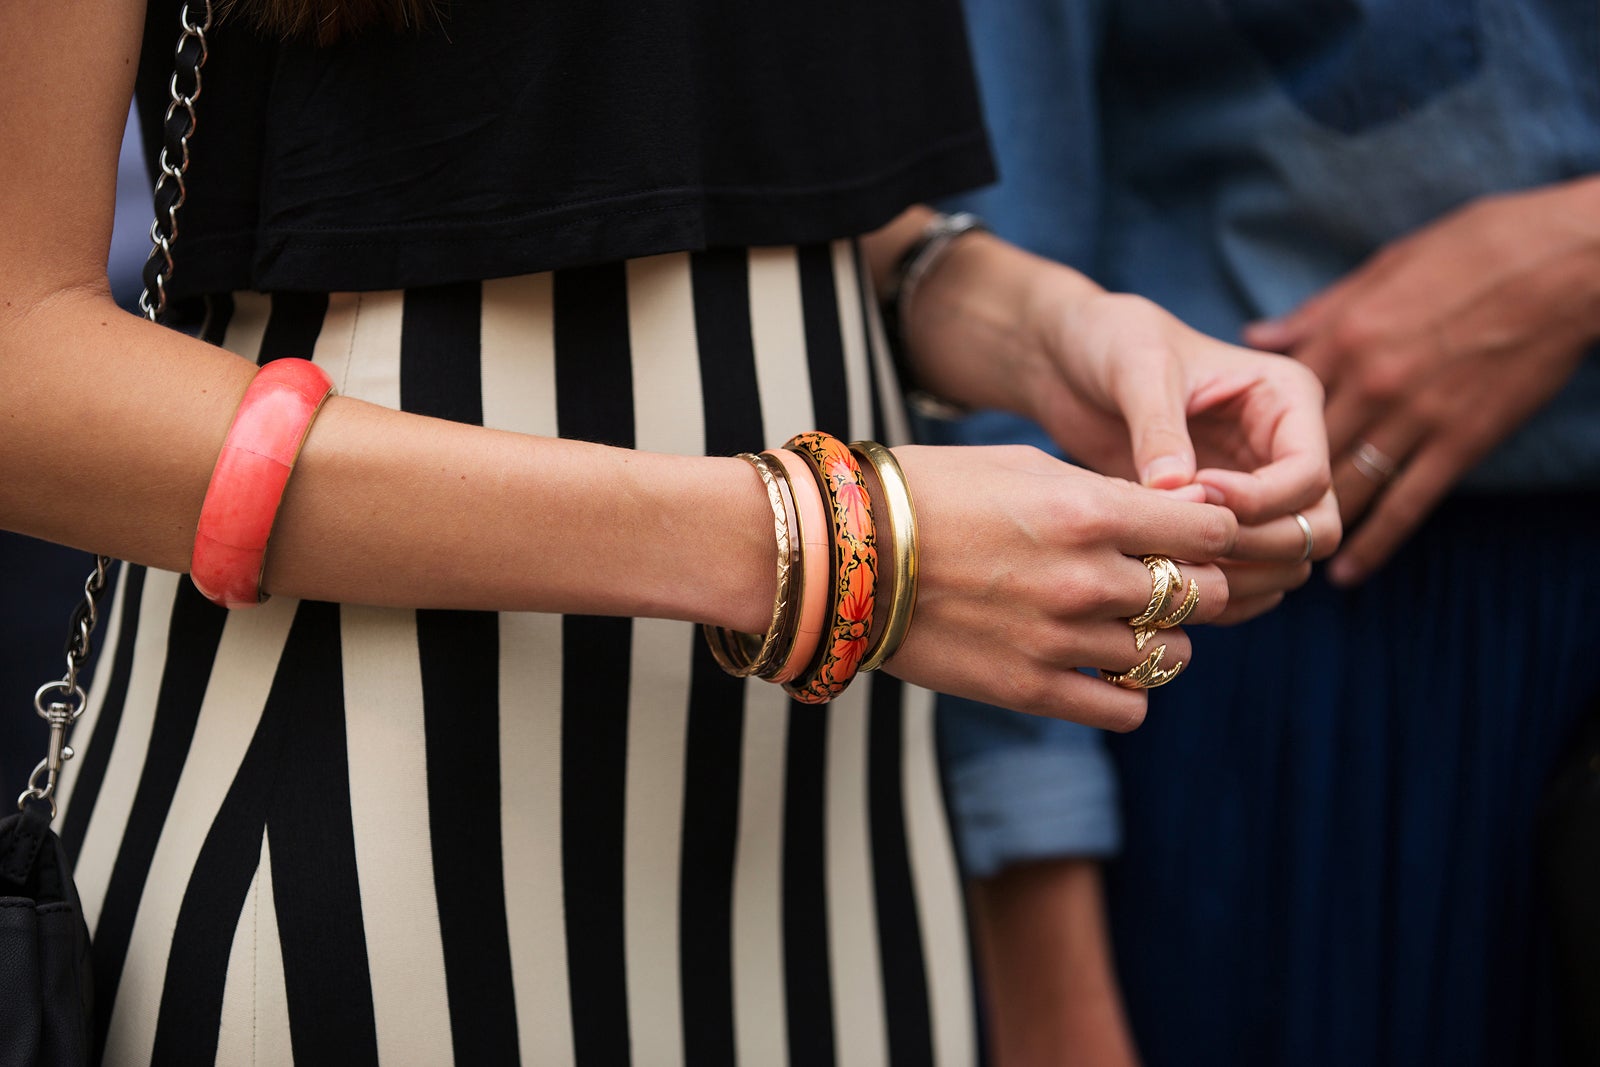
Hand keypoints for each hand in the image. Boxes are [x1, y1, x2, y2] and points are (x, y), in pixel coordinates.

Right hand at [884, 444, 1236, 731]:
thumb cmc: (933, 494)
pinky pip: (1127, 707)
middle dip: (1194, 584)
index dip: (1213, 530)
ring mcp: (1061, 640)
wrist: (845, 554)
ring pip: (1173, 654)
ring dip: (1161, 638)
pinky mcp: (1031, 690)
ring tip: (1123, 622)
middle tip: (1160, 576)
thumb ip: (1108, 495)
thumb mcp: (1026, 468)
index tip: (1190, 532)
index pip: (1214, 530)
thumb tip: (1182, 516)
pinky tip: (1099, 667)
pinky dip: (1126, 690)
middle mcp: (1087, 578)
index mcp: (1089, 510)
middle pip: (1206, 594)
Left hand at [1025, 289, 1339, 617]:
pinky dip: (1216, 586)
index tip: (1195, 491)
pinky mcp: (1222, 518)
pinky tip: (1162, 577)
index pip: (1308, 474)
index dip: (1258, 500)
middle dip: (1256, 545)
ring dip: (1238, 574)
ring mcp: (1257, 487)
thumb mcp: (1136, 368)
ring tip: (1167, 558)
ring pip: (1287, 559)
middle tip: (1184, 543)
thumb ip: (1159, 427)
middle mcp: (1284, 447)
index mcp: (1286, 399)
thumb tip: (1175, 489)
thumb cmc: (1109, 341)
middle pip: (1315, 527)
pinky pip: (1247, 572)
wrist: (1070, 359)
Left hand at [1244, 178, 1599, 584]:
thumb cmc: (1476, 248)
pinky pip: (1408, 502)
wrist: (1566, 260)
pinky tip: (1346, 570)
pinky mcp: (1462, 438)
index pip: (1273, 404)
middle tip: (1227, 533)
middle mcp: (1369, 381)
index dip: (1236, 442)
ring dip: (1306, 526)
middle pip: (1298, 454)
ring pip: (1344, 486)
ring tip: (1273, 559)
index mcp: (1343, 336)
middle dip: (1260, 497)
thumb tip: (1256, 335)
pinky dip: (1374, 541)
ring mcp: (1416, 414)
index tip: (1209, 474)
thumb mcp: (1382, 268)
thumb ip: (1317, 314)